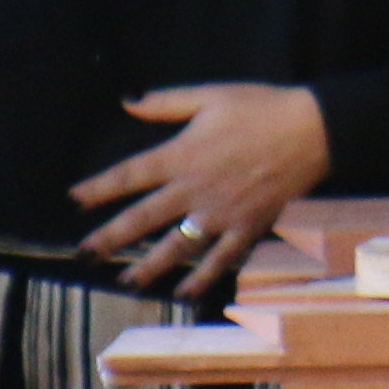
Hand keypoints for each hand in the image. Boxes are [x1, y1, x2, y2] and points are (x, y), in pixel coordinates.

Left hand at [73, 83, 330, 292]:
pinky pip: (220, 259)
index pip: (130, 174)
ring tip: (126, 282)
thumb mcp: (210, 95)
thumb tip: (128, 102)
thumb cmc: (261, 107)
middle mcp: (196, 190)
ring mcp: (221, 214)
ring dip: (149, 266)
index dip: (99, 188)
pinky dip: (202, 278)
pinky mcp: (248, 227)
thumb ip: (165, 102)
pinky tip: (183, 293)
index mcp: (182, 155)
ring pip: (177, 246)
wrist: (314, 130)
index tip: (74, 199)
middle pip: (144, 218)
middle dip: (111, 238)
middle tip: (85, 254)